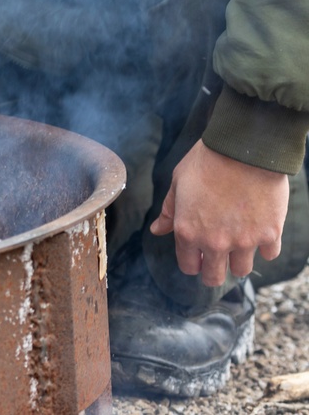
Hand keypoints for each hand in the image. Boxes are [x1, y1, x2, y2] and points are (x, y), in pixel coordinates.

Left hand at [150, 140, 288, 285]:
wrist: (243, 149)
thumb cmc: (206, 162)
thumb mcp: (178, 183)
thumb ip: (170, 211)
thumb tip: (157, 230)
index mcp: (187, 231)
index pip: (188, 265)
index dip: (192, 262)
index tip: (198, 257)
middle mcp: (215, 242)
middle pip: (214, 277)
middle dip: (213, 271)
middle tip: (217, 260)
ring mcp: (244, 241)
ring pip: (242, 270)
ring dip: (239, 260)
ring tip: (239, 244)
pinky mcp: (270, 233)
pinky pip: (270, 254)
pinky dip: (265, 247)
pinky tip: (260, 232)